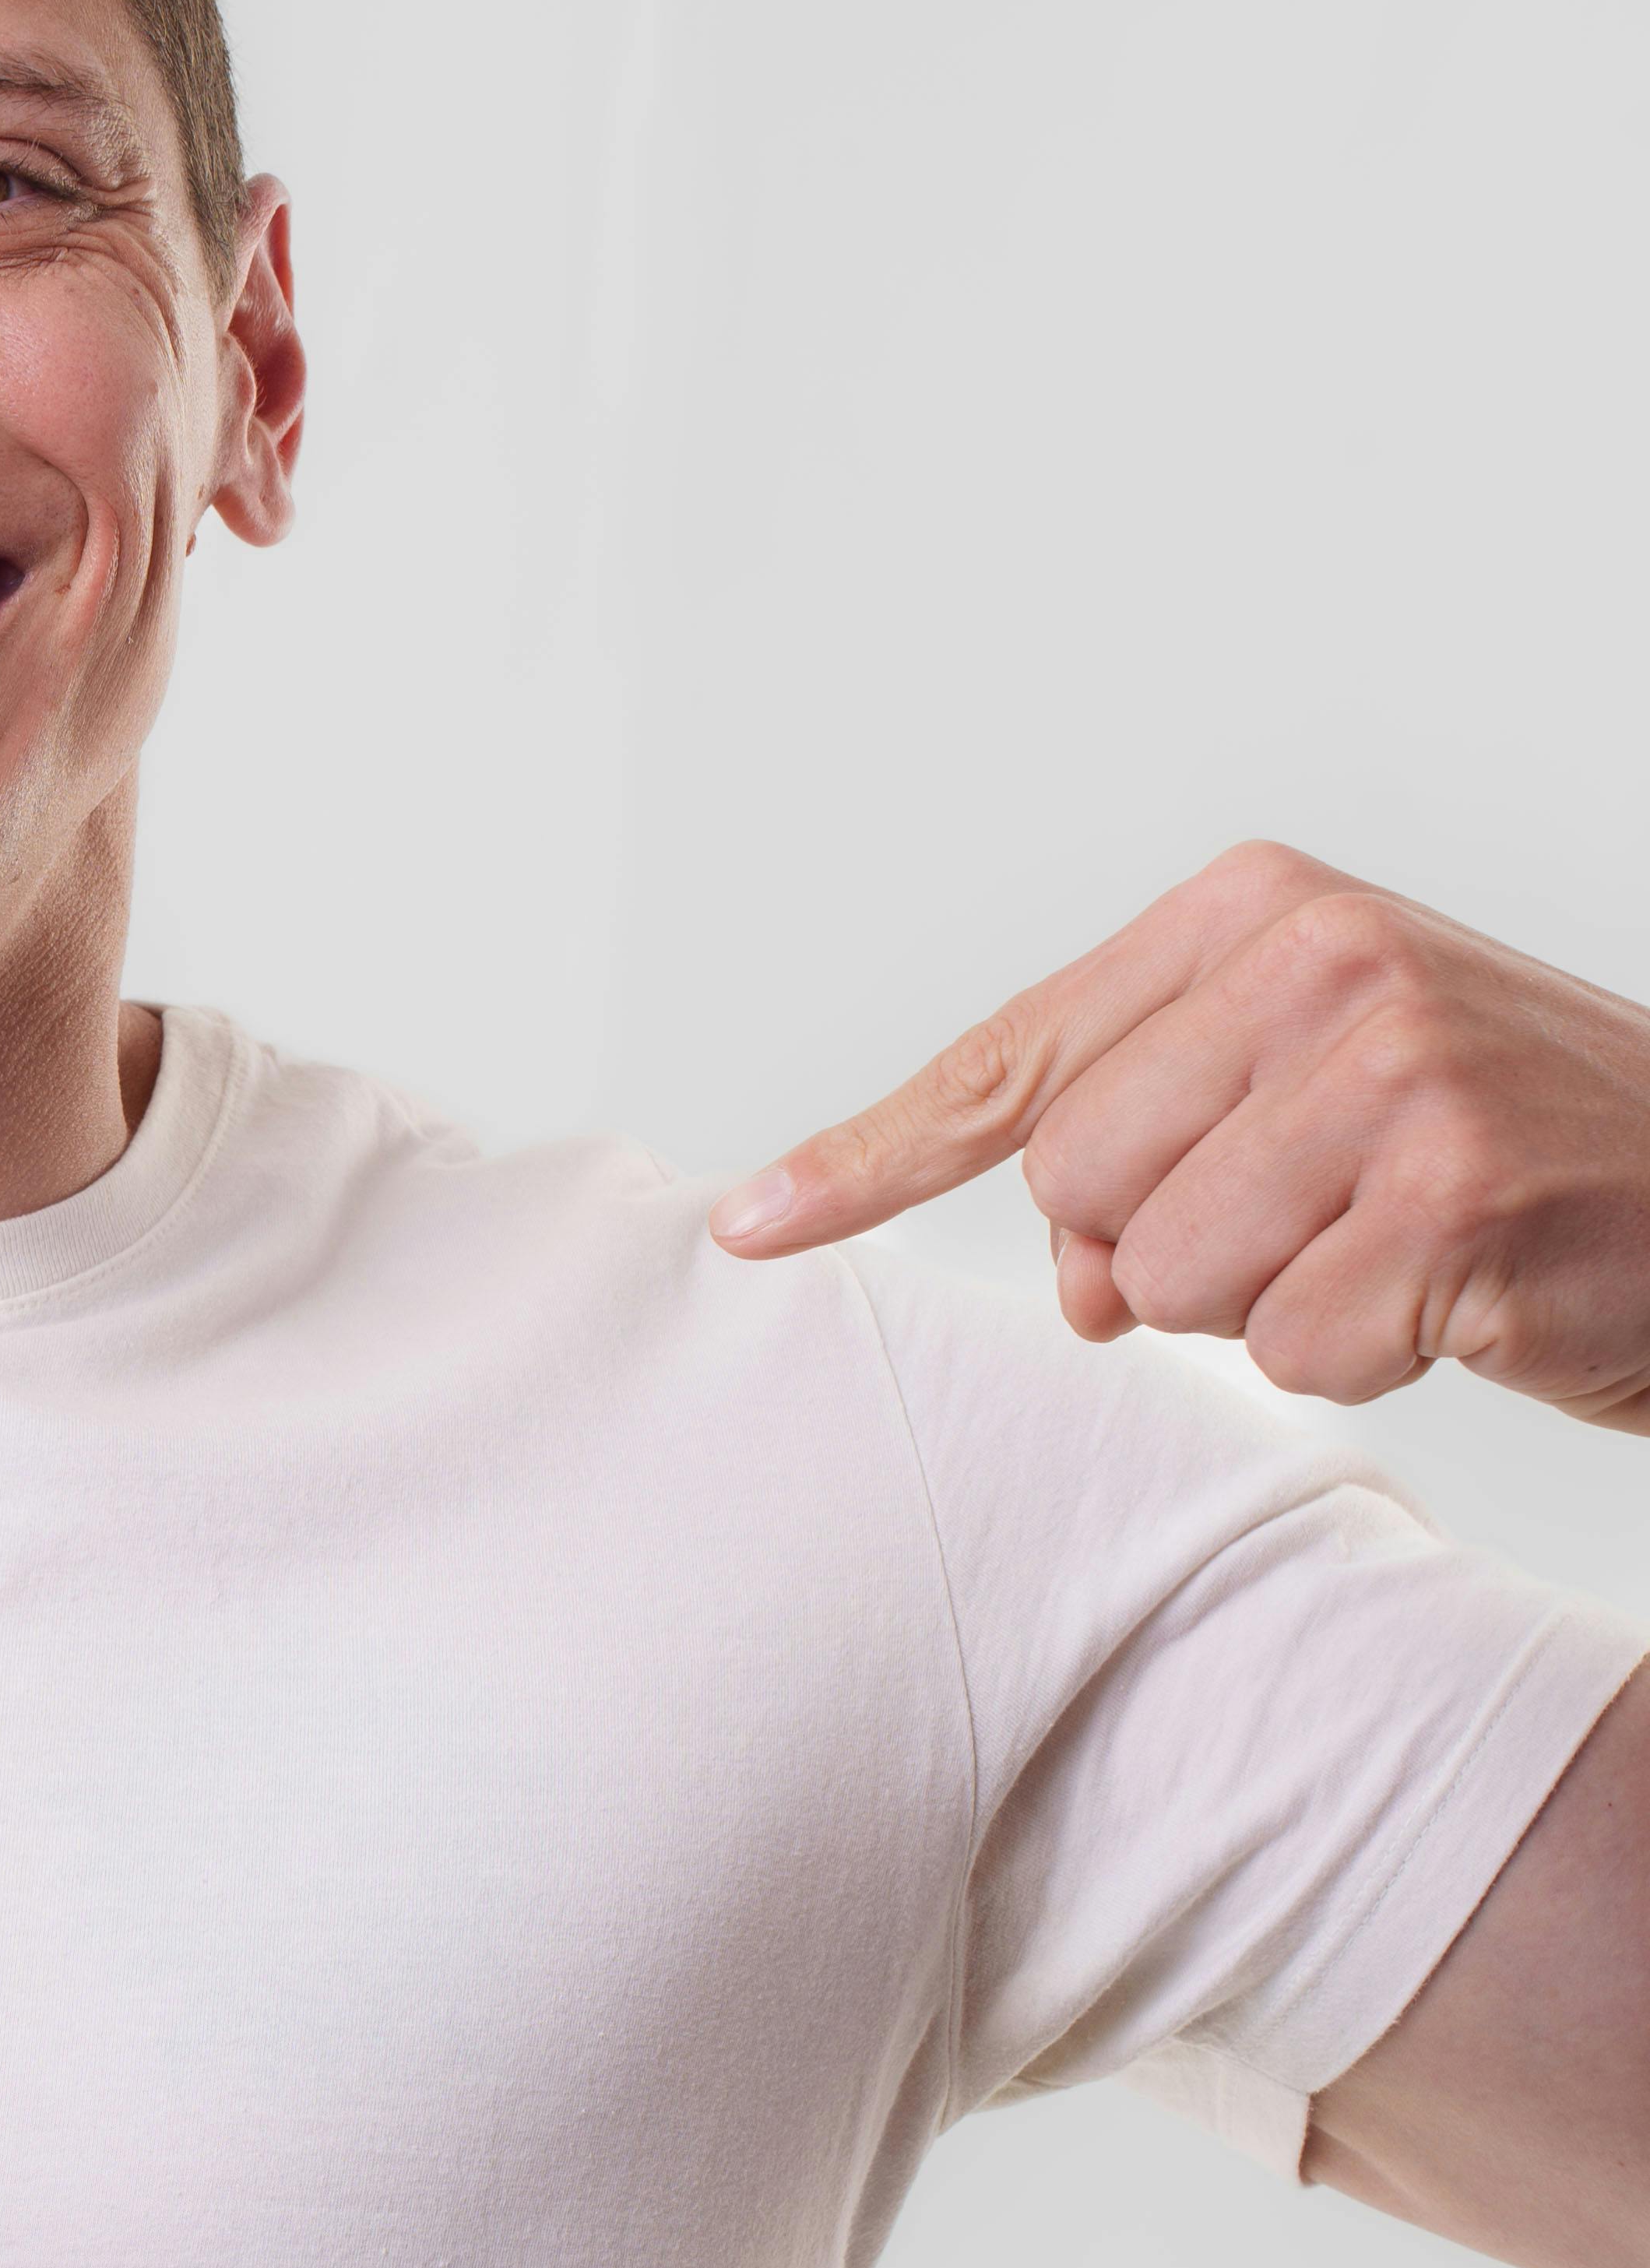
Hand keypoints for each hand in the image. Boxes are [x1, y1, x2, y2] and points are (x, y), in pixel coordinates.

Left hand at [711, 840, 1649, 1430]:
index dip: (872, 1158)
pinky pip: (1292, 1350)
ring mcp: (1388, 1073)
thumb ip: (1163, 1153)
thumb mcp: (1326, 1098)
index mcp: (1260, 912)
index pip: (1016, 1061)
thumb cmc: (1516, 1147)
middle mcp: (1316, 963)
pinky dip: (1365, 1355)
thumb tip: (1080, 1287)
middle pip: (1077, 1194)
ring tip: (1400, 1247)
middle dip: (1170, 1249)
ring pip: (1171, 1283)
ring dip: (1276, 1307)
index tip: (751, 1226)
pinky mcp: (1452, 1195)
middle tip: (1322, 1220)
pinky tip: (1458, 1294)